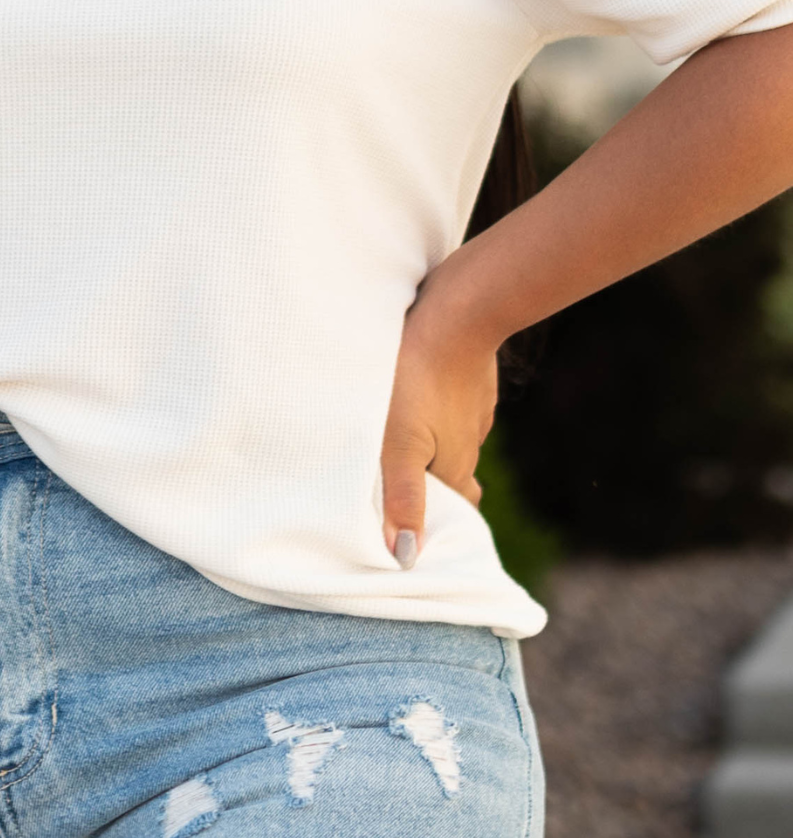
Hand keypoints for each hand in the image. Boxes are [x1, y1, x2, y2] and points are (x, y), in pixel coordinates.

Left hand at [380, 288, 498, 568]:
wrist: (457, 313)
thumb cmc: (417, 380)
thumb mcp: (399, 444)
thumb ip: (402, 497)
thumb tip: (405, 556)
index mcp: (455, 468)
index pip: (454, 512)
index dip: (436, 523)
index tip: (413, 529)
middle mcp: (470, 444)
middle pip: (452, 478)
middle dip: (431, 488)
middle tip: (399, 489)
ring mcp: (472, 409)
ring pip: (449, 441)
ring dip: (428, 448)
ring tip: (396, 445)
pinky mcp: (468, 380)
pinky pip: (450, 408)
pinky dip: (433, 415)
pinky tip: (413, 402)